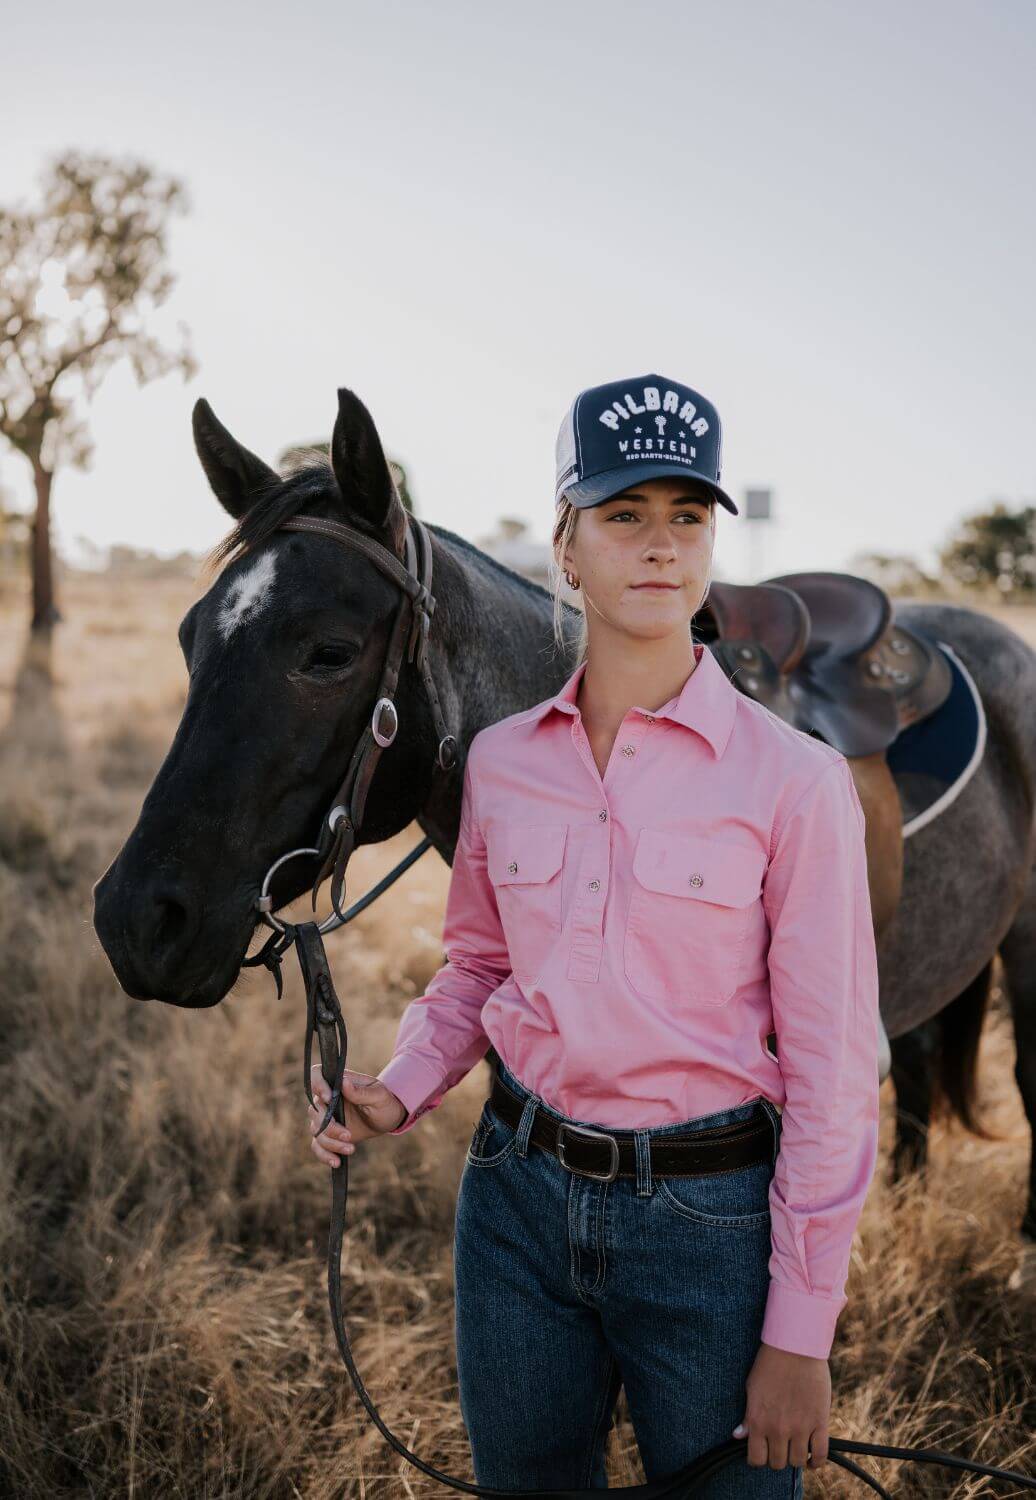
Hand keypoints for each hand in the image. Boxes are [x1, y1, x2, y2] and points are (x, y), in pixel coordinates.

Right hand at [307, 1065, 407, 1166]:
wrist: (387, 1118)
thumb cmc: (384, 1101)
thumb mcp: (379, 1095)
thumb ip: (362, 1091)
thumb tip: (344, 1082)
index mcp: (338, 1083)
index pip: (316, 1075)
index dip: (317, 1085)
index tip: (329, 1098)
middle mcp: (328, 1099)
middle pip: (315, 1110)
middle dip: (330, 1126)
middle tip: (349, 1135)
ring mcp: (327, 1118)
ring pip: (316, 1130)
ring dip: (331, 1143)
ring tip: (351, 1148)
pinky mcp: (329, 1135)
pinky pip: (317, 1145)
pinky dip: (324, 1155)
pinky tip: (337, 1162)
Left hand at [732, 1341, 830, 1470]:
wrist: (795, 1346)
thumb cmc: (770, 1364)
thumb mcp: (752, 1388)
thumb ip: (747, 1416)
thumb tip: (738, 1435)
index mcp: (758, 1420)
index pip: (756, 1459)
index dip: (758, 1458)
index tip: (762, 1452)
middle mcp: (778, 1429)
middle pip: (777, 1463)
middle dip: (777, 1457)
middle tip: (779, 1446)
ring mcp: (800, 1427)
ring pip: (797, 1462)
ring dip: (795, 1458)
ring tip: (795, 1447)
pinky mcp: (819, 1422)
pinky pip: (819, 1454)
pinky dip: (816, 1462)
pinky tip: (811, 1459)